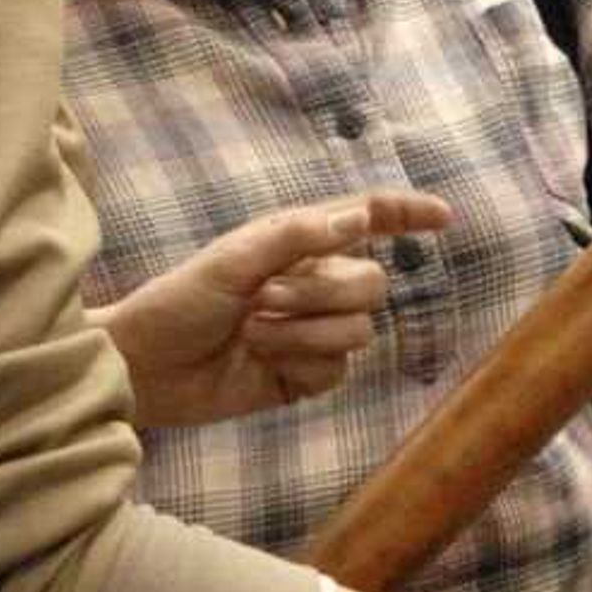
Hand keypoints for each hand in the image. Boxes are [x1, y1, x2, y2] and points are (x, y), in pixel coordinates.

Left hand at [94, 190, 454, 427]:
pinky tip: (262, 365)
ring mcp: (313, 332)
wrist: (147, 368)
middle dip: (321, 295)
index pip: (366, 220)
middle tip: (263, 300)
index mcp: (297, 243)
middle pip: (370, 285)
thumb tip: (358, 217)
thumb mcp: (230, 260)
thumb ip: (295, 237)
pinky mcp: (305, 376)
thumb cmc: (177, 303)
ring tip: (252, 335)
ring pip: (357, 332)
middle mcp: (312, 283)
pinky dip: (298, 366)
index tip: (444, 217)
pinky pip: (337, 371)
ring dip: (302, 334)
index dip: (406, 216)